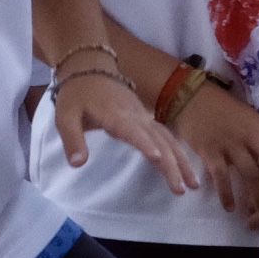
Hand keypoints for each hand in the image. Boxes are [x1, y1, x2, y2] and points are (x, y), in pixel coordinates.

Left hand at [52, 70, 196, 194]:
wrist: (91, 68)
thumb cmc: (76, 95)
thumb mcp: (65, 117)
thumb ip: (73, 140)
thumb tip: (78, 164)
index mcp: (116, 116)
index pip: (134, 132)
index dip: (146, 144)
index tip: (159, 159)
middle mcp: (136, 117)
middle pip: (160, 140)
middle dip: (173, 164)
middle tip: (182, 189)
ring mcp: (144, 117)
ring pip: (168, 139)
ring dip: (182, 161)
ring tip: (193, 184)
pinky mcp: (146, 119)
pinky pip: (166, 136)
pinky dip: (178, 152)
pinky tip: (185, 166)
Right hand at [173, 78, 258, 218]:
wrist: (193, 98)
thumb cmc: (224, 109)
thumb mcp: (249, 117)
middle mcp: (251, 135)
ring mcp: (231, 145)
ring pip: (252, 174)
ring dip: (257, 196)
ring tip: (258, 212)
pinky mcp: (211, 153)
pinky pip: (222, 178)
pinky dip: (227, 195)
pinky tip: (230, 208)